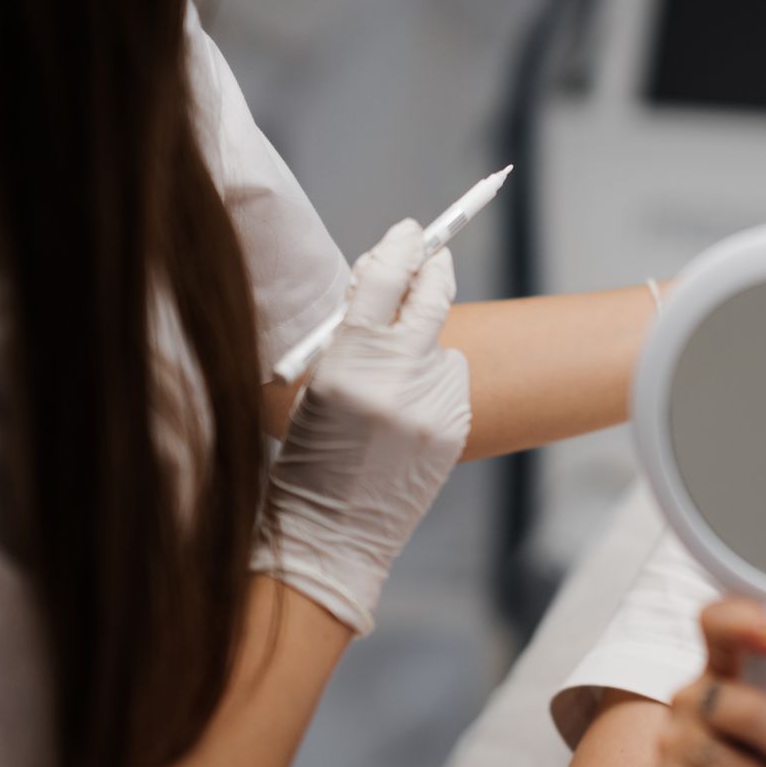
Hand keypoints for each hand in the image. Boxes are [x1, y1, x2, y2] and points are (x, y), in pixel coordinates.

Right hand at [255, 219, 471, 634]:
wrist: (331, 536)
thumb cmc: (308, 459)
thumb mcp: (315, 387)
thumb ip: (354, 337)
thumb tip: (389, 280)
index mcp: (348, 365)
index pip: (384, 280)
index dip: (400, 246)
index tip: (410, 230)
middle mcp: (398, 380)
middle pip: (431, 298)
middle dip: (434, 268)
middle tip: (435, 253)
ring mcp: (434, 405)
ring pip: (442, 346)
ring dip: (424, 348)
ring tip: (388, 393)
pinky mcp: (456, 427)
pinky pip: (450, 383)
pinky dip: (433, 386)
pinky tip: (404, 421)